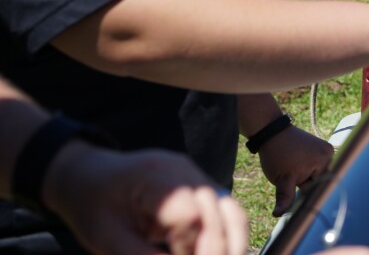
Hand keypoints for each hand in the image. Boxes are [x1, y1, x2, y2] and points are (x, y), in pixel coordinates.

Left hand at [44, 144, 247, 254]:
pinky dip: (224, 234)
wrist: (88, 175)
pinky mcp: (200, 182)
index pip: (191, 213)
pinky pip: (225, 209)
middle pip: (222, 209)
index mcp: (154, 179)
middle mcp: (182, 170)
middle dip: (218, 247)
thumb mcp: (107, 240)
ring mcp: (195, 174)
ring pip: (232, 209)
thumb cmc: (93, 207)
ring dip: (230, 242)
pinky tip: (208, 251)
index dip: (191, 246)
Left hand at [257, 125, 333, 216]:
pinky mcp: (321, 148)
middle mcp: (330, 153)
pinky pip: (316, 167)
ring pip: (317, 175)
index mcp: (325, 159)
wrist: (271, 133)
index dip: (306, 192)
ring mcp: (326, 149)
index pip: (319, 186)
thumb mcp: (281, 179)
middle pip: (319, 181)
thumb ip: (285, 197)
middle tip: (291, 176)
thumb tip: (279, 214)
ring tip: (292, 168)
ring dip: (305, 177)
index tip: (294, 190)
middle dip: (305, 183)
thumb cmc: (276, 155)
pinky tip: (296, 163)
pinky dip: (306, 170)